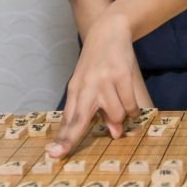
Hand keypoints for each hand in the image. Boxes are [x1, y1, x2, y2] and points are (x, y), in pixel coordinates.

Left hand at [46, 15, 152, 158]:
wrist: (109, 31)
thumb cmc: (97, 62)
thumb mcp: (89, 84)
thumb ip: (97, 109)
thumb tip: (115, 132)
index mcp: (75, 90)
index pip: (69, 119)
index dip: (62, 138)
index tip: (53, 154)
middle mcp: (87, 86)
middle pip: (79, 119)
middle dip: (71, 138)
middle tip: (61, 153)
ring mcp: (104, 81)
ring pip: (116, 115)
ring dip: (121, 118)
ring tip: (122, 108)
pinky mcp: (121, 75)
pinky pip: (130, 105)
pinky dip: (133, 109)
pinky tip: (131, 104)